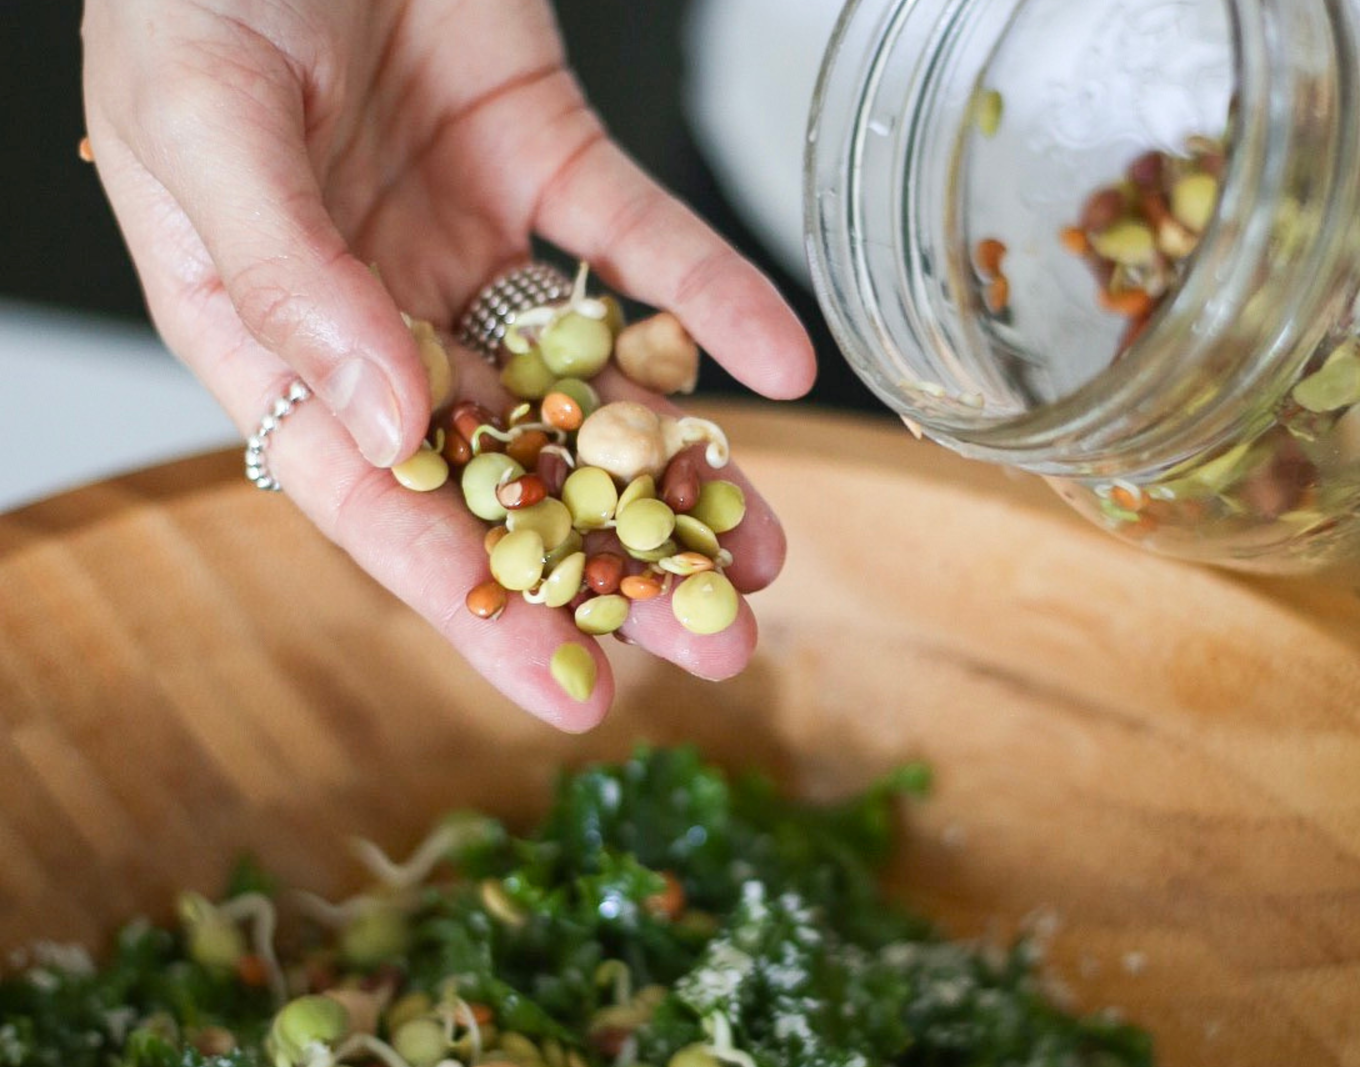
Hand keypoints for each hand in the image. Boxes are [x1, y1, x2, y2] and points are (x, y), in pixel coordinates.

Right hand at [81, 0, 815, 728]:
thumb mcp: (206, 129)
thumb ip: (296, 282)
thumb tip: (392, 431)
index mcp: (274, 335)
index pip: (377, 503)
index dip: (472, 604)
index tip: (570, 691)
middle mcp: (379, 309)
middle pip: (505, 466)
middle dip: (610, 562)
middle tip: (713, 644)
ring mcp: (468, 241)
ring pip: (588, 378)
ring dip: (679, 463)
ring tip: (764, 551)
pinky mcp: (545, 161)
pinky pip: (641, 244)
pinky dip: (714, 298)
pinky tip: (779, 364)